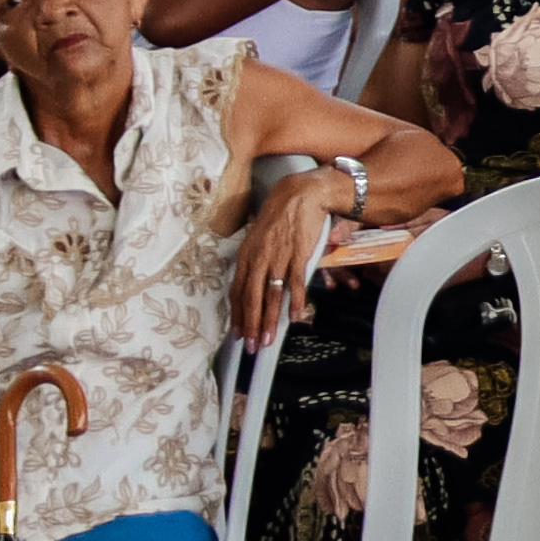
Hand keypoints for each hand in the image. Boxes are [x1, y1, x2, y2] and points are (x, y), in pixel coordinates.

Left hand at [231, 168, 341, 346]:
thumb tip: (257, 280)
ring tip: (268, 339)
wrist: (301, 194)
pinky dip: (295, 301)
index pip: (237, 292)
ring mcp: (277, 258)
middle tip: (250, 346)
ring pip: (269, 295)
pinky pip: (294, 283)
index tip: (238, 333)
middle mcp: (258, 259)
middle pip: (250, 298)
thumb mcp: (260, 237)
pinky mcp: (297, 255)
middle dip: (250, 325)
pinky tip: (295, 317)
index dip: (237, 315)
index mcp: (246, 256)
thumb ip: (258, 259)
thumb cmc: (282, 214)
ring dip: (269, 320)